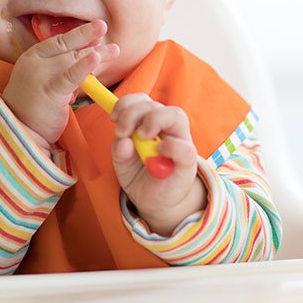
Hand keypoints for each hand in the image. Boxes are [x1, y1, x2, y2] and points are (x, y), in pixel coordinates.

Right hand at [2, 19, 118, 148]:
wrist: (18, 130)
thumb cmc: (32, 106)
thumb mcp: (43, 80)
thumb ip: (59, 69)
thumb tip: (85, 57)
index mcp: (32, 57)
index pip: (58, 41)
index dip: (78, 35)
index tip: (95, 30)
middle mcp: (35, 62)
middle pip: (67, 47)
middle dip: (87, 36)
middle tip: (104, 26)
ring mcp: (42, 76)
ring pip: (73, 59)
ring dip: (96, 54)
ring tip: (114, 50)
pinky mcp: (50, 91)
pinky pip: (70, 76)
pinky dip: (84, 66)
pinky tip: (95, 57)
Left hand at [111, 94, 205, 235]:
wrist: (155, 201)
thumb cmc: (139, 174)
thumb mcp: (122, 162)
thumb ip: (119, 151)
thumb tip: (123, 142)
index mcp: (149, 123)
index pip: (142, 101)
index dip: (126, 103)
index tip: (114, 117)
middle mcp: (166, 127)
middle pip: (154, 105)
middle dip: (132, 114)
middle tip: (121, 132)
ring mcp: (180, 142)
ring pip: (175, 115)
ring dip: (153, 121)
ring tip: (141, 137)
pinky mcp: (188, 162)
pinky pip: (184, 147)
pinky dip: (171, 146)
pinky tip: (159, 151)